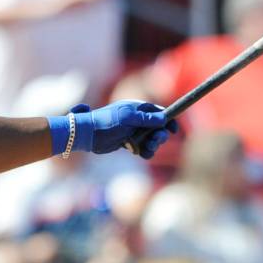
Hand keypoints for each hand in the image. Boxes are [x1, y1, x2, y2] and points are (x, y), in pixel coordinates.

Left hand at [50, 101, 177, 160]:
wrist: (89, 135)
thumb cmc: (106, 122)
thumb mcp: (127, 118)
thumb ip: (146, 119)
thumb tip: (164, 118)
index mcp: (138, 109)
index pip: (159, 113)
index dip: (168, 121)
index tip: (173, 130)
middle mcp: (138, 119)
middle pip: (158, 128)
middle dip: (159, 136)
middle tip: (154, 141)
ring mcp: (134, 131)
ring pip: (151, 140)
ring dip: (152, 146)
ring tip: (146, 149)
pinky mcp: (129, 143)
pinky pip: (143, 148)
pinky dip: (145, 152)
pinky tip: (141, 153)